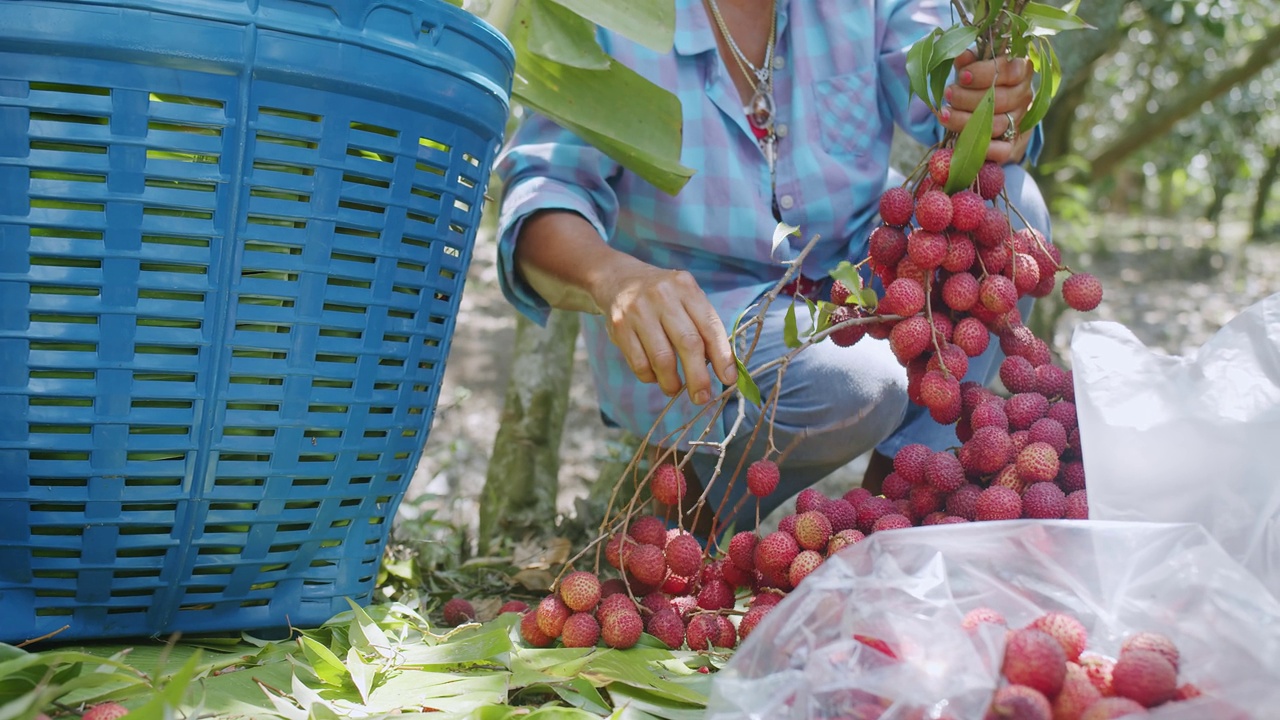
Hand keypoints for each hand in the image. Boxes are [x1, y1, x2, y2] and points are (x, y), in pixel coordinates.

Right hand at [591, 261, 737, 404]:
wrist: (619, 279)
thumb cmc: (663, 297)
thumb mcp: (686, 299)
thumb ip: (703, 328)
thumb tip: (723, 369)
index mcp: (686, 288)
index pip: (709, 326)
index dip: (722, 356)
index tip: (729, 379)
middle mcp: (663, 296)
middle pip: (688, 344)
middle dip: (698, 377)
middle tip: (702, 397)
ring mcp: (638, 311)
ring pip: (662, 358)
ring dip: (672, 382)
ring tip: (675, 389)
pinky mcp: (619, 327)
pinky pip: (639, 363)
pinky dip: (650, 377)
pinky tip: (655, 376)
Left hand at [937, 50, 1034, 163]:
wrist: (992, 108)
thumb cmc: (980, 80)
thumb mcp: (974, 65)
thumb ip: (968, 60)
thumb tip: (960, 55)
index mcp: (1020, 70)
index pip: (1009, 71)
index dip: (983, 74)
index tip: (962, 76)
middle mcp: (1024, 95)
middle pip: (1000, 99)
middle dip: (968, 98)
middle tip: (949, 94)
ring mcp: (1020, 120)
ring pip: (996, 124)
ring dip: (965, 121)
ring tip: (944, 115)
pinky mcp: (1012, 143)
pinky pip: (1003, 150)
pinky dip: (982, 149)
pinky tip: (961, 142)